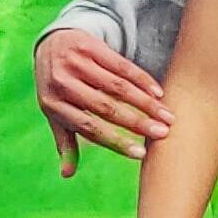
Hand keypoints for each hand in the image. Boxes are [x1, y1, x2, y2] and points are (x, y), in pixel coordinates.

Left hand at [36, 27, 169, 170]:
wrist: (51, 43)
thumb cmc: (57, 87)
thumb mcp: (55, 112)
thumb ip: (65, 142)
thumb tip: (67, 174)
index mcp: (53, 105)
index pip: (88, 128)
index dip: (115, 142)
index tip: (140, 154)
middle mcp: (63, 84)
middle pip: (106, 108)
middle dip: (137, 123)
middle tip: (162, 133)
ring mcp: (76, 63)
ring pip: (118, 86)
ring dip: (145, 103)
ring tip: (166, 116)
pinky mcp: (90, 46)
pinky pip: (121, 65)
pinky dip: (142, 80)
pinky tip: (157, 93)